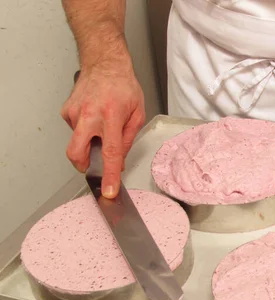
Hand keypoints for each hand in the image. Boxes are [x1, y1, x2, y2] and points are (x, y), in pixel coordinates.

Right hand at [61, 62, 144, 197]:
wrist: (104, 63)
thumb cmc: (123, 86)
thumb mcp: (137, 114)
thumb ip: (128, 140)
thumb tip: (118, 162)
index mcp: (111, 117)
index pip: (110, 153)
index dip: (108, 175)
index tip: (108, 190)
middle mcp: (90, 115)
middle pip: (77, 153)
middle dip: (84, 166)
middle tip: (95, 165)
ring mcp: (74, 113)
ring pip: (77, 143)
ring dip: (89, 143)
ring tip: (101, 127)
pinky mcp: (66, 111)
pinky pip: (75, 131)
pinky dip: (85, 131)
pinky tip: (94, 118)